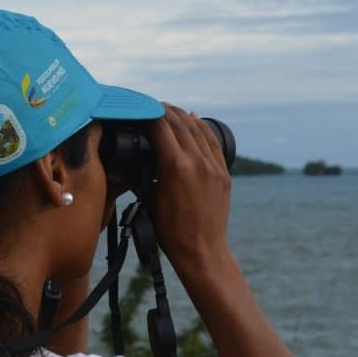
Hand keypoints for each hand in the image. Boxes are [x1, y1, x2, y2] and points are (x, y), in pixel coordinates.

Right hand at [147, 103, 231, 270]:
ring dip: (183, 116)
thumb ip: (143, 174)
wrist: (202, 250)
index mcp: (176, 167)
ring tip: (170, 109)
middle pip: (180, 124)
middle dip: (165, 111)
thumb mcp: (149, 199)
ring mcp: (214, 167)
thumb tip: (133, 159)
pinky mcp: (224, 174)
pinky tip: (194, 119)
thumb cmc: (171, 231)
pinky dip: (202, 128)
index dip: (149, 115)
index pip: (161, 128)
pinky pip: (212, 143)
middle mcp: (197, 162)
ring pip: (198, 130)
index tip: (140, 110)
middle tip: (152, 106)